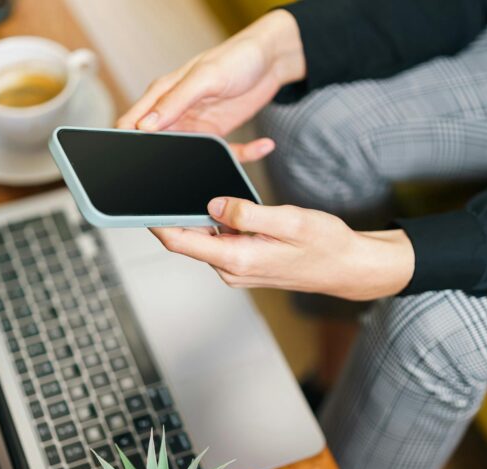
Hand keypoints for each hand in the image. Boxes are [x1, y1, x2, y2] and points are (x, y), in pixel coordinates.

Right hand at [117, 10, 305, 162]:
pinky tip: (263, 145)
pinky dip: (242, 154)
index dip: (130, 141)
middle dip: (166, 161)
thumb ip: (175, 100)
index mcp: (163, 94)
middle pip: (158, 145)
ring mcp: (196, 124)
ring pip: (190, 154)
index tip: (138, 158)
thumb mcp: (205, 77)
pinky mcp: (218, 133)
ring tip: (229, 160)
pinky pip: (225, 152)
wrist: (270, 57)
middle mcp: (176, 112)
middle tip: (186, 169)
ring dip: (208, 162)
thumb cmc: (236, 57)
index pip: (133, 122)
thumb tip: (145, 125)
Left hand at [150, 198, 414, 300]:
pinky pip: (221, 240)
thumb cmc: (325, 245)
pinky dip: (217, 222)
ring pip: (204, 238)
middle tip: (161, 181)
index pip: (180, 240)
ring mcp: (237, 268)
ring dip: (198, 215)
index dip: (155, 221)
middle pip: (188, 238)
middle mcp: (231, 268)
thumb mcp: (289, 220)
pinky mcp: (245, 262)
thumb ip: (247, 212)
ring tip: (192, 185)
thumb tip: (213, 204)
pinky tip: (222, 203)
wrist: (348, 267)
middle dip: (175, 212)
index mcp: (237, 258)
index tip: (138, 201)